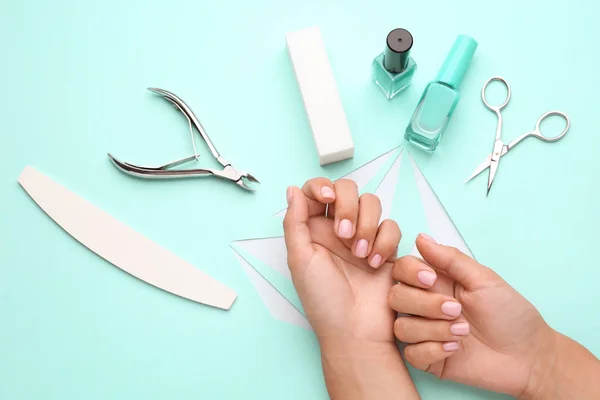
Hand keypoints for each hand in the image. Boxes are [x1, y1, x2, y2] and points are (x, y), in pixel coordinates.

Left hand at [283, 178, 400, 342]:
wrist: (355, 331)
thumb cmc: (323, 300)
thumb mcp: (299, 259)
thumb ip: (294, 222)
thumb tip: (292, 190)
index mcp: (313, 229)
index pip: (317, 190)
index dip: (322, 186)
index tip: (326, 199)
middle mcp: (338, 228)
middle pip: (347, 189)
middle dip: (348, 206)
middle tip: (344, 235)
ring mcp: (363, 236)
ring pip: (372, 202)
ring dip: (367, 224)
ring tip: (360, 255)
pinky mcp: (387, 247)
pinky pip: (391, 225)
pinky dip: (385, 240)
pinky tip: (375, 263)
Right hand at [389, 234, 557, 397]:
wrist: (528, 356)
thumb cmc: (511, 315)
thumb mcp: (483, 280)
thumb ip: (451, 259)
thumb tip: (421, 237)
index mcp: (437, 282)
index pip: (402, 269)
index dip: (409, 272)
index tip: (431, 279)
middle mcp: (425, 305)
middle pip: (396, 297)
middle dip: (424, 304)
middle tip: (456, 310)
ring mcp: (425, 332)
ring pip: (401, 327)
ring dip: (433, 329)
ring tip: (462, 332)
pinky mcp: (429, 358)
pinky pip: (411, 353)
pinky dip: (433, 350)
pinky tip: (455, 349)